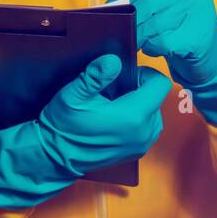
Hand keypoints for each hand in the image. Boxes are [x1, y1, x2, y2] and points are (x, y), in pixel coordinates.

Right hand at [0, 55, 171, 207]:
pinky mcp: (138, 152)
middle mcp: (144, 132)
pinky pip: (148, 128)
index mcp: (133, 116)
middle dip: (140, 89)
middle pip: (157, 98)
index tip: (126, 75)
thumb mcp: (74, 95)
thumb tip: (114, 60)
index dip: (145, 74)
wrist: (56, 157)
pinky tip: (116, 119)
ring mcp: (143, 145)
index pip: (160, 84)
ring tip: (114, 106)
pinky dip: (138, 120)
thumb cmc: (64, 125)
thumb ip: (96, 76)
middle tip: (114, 91)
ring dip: (140, 105)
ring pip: (154, 113)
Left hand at [109, 0, 216, 124]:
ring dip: (139, 36)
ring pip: (154, 25)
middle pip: (147, 3)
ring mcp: (199, 12)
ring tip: (137, 42)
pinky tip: (154, 49)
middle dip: (129, 20)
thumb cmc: (181, 28)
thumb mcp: (168, 5)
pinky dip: (152, 48)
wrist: (214, 54)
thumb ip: (145, 0)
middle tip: (118, 32)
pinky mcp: (199, 36)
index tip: (109, 7)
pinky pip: (163, 42)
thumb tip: (111, 7)